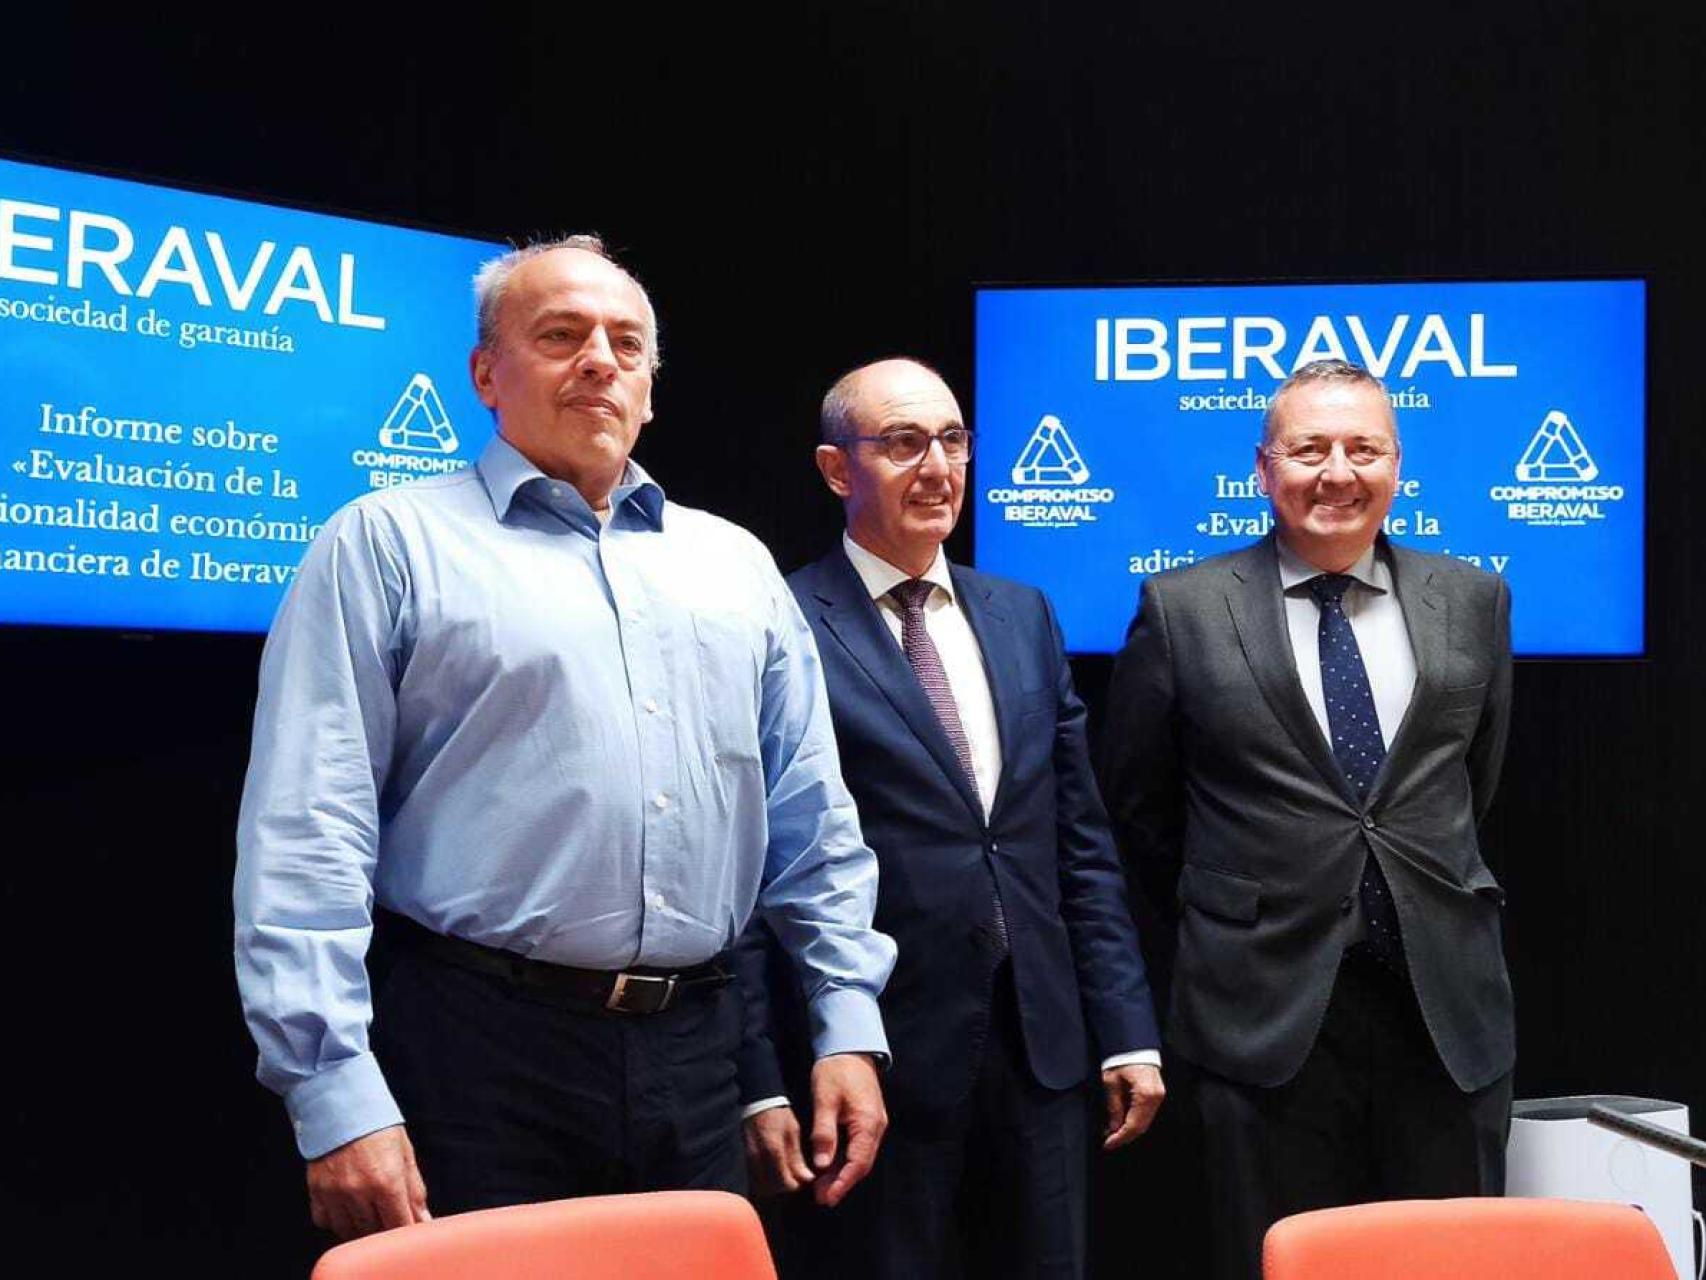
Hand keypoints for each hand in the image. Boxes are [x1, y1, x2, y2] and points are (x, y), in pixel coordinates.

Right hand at [306, 1124, 430, 1239]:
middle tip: (389, 1216)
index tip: (407, 1229)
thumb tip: (424, 1220)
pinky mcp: (317, 1191)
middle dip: (385, 1228)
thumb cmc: (378, 1127)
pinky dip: (337, 1220)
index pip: (398, 1224)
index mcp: (387, 1181)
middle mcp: (359, 1191)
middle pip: (374, 1231)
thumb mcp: (405, 1154)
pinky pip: (326, 1221)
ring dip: (361, 1228)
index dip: (405, 1230)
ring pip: (349, 1231)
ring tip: (369, 1213)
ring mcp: (335, 1193)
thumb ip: (414, 1191)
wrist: (342, 1105)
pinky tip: (347, 1207)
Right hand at [742, 1105, 815, 1195]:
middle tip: (798, 1178)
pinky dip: (765, 1181)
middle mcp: (758, 1159)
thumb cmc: (779, 1115)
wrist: (758, 1102)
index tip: (806, 1177)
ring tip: (787, 1175)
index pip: (786, 1183)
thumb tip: (806, 1178)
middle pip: (773, 1188)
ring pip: (762, 1186)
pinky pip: (755, 1179)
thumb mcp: (793, 1132)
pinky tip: (775, 1173)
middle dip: (787, 1186)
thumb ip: (796, 1158)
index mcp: (773, 1151)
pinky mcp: (745, 1159)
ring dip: (775, 1186)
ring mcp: (749, 1160)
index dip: (798, 1184)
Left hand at [807, 1052, 886, 1206]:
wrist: (849, 1046)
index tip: (827, 1198)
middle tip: (820, 1197)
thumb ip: (824, 1133)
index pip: (858, 1163)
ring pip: (860, 1156)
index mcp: (867, 1123)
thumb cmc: (835, 1070)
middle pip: (861, 1163)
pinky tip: (830, 1165)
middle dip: (841, 1182)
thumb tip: (822, 1164)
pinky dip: (845, 1158)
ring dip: (842, 1172)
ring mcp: (874, 1123)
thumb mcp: (824, 1100)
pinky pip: (859, 1146)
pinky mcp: (868, 1119)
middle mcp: (876, 1126)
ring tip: (821, 1186)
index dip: (842, 1183)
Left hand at [1101, 1064, 1164, 1149]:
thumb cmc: (1121, 1058)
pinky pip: (1146, 1113)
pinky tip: (1121, 1122)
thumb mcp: (1111, 1082)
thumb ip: (1114, 1107)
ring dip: (1128, 1129)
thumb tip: (1113, 1128)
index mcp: (1146, 1095)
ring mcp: (1158, 1096)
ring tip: (1112, 1132)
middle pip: (1141, 1126)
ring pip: (1144, 1121)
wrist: (1132, 1042)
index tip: (1107, 1144)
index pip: (1133, 1125)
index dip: (1120, 1137)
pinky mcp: (1156, 1094)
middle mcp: (1156, 1098)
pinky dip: (1134, 1120)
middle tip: (1109, 1141)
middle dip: (1124, 1136)